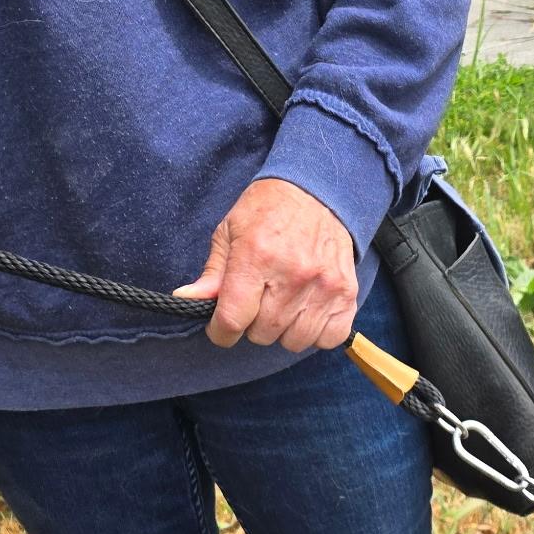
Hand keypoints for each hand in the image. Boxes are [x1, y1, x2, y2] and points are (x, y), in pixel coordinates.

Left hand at [174, 179, 357, 351]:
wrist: (317, 191)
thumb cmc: (268, 212)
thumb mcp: (230, 232)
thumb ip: (213, 273)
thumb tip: (187, 300)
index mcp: (257, 257)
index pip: (233, 320)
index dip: (220, 332)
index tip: (221, 328)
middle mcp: (293, 275)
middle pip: (262, 334)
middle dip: (252, 325)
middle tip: (257, 301)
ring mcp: (324, 287)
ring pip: (294, 341)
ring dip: (283, 331)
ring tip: (282, 305)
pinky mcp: (347, 294)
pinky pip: (328, 339)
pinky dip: (315, 334)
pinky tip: (306, 313)